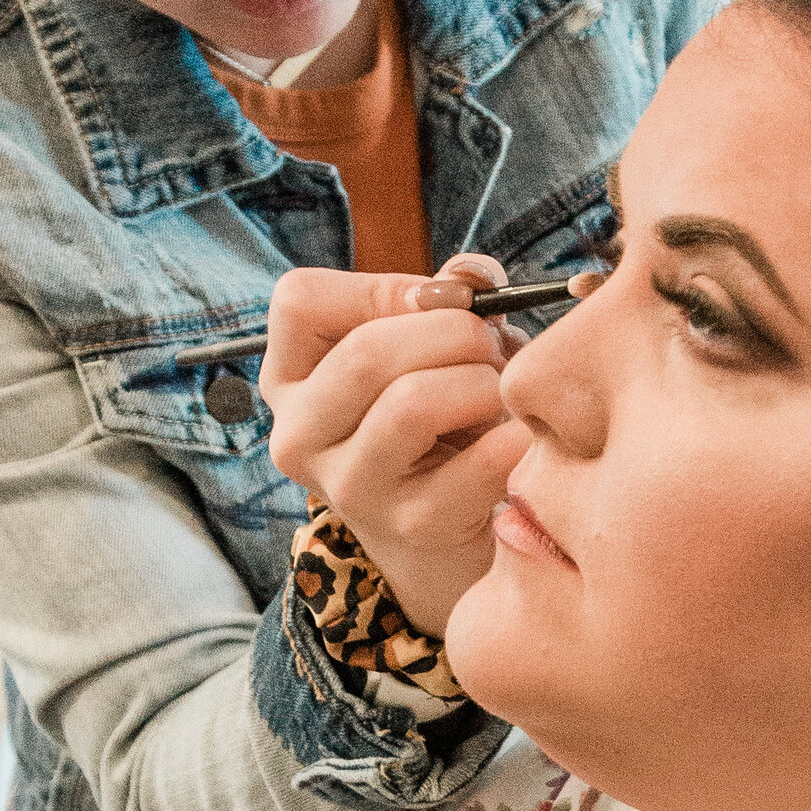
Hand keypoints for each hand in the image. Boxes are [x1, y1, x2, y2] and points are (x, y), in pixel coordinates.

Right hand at [260, 261, 528, 636]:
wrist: (447, 534)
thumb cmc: (436, 420)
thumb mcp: (422, 349)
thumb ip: (445, 297)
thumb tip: (474, 276)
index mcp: (289, 381)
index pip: (299, 301)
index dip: (380, 287)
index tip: (433, 305)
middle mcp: (299, 436)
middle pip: (366, 354)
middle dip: (453, 333)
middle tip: (490, 347)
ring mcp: (350, 487)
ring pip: (412, 404)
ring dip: (480, 383)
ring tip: (499, 391)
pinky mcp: (412, 526)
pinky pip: (477, 462)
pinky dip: (513, 436)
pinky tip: (522, 434)